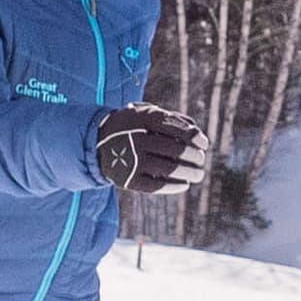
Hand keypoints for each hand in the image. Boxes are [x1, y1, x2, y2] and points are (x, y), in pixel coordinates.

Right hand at [91, 102, 209, 196]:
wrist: (96, 143)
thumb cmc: (131, 127)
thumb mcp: (145, 114)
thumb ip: (170, 119)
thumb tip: (197, 132)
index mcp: (143, 119)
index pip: (176, 128)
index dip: (194, 137)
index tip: (204, 144)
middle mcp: (137, 139)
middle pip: (176, 149)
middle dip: (194, 156)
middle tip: (201, 160)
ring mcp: (132, 160)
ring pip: (169, 169)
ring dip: (189, 173)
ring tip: (198, 174)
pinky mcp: (128, 180)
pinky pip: (156, 186)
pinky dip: (174, 186)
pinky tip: (184, 184)